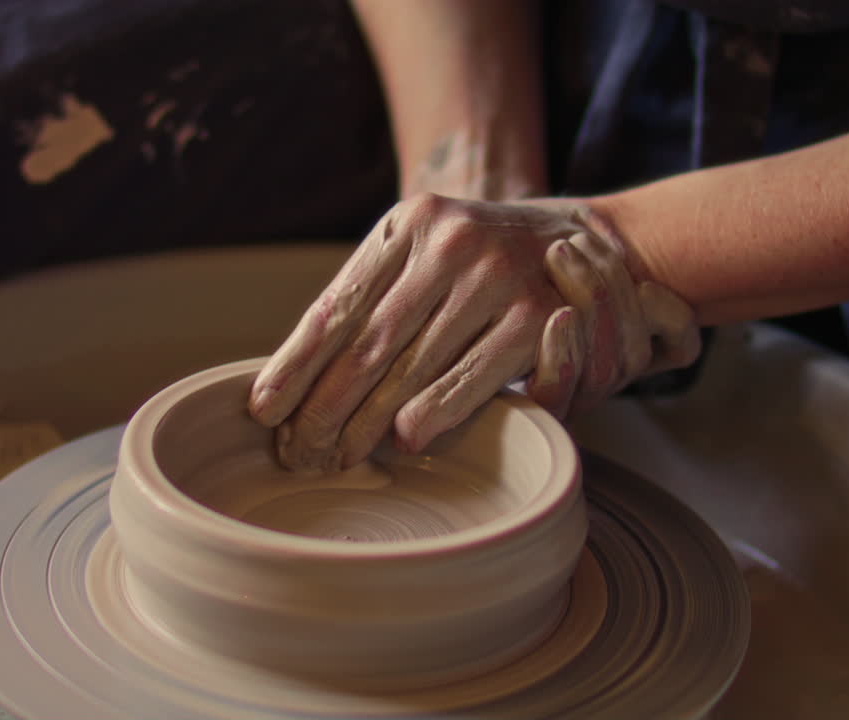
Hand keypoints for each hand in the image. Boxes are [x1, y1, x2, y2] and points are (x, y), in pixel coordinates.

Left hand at [248, 193, 700, 470]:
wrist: (587, 238)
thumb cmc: (486, 263)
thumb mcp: (431, 253)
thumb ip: (379, 296)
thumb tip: (302, 374)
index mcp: (409, 223)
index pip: (335, 306)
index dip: (294, 364)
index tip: (262, 410)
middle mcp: (448, 242)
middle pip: (364, 346)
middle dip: (323, 409)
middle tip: (296, 453)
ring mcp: (495, 277)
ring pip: (410, 368)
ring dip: (367, 423)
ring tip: (334, 457)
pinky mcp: (535, 318)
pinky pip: (471, 379)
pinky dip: (435, 412)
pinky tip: (405, 440)